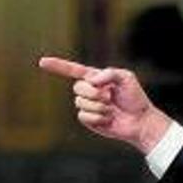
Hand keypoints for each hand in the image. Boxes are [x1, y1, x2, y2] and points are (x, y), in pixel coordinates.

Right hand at [38, 56, 171, 153]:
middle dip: (94, 92)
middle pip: (77, 87)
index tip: (42, 62)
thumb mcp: (126, 77)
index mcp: (96, 78)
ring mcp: (88, 105)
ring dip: (98, 105)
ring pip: (80, 102)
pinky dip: (98, 116)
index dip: (58, 66)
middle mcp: (90, 91)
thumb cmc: (135, 98)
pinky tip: (109, 119)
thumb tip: (91, 80)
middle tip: (110, 96)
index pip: (73, 70)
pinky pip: (83, 115)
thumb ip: (109, 73)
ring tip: (111, 108)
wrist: (140, 120)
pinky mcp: (89, 120)